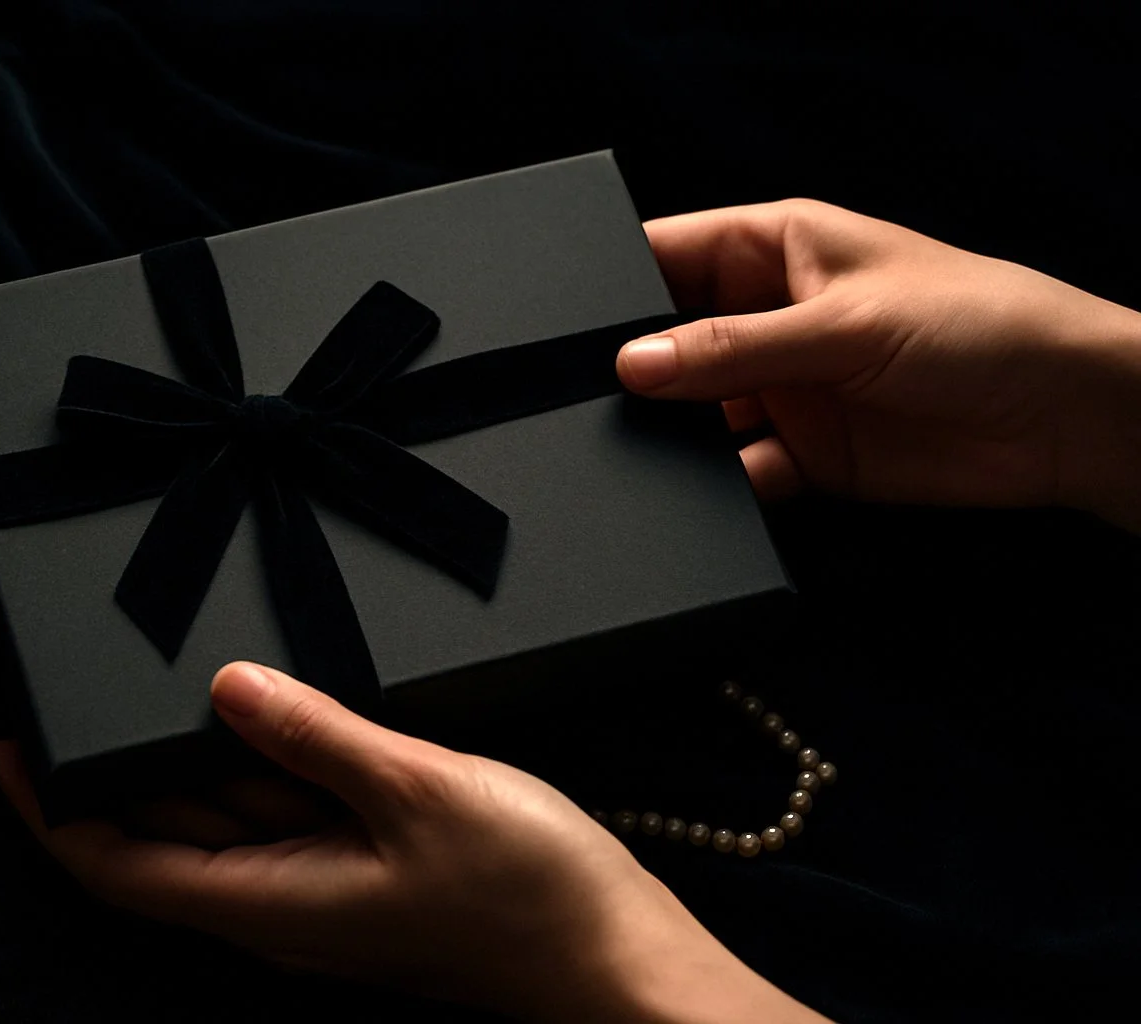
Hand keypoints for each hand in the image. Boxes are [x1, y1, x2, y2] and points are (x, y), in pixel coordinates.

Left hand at [0, 662, 827, 1022]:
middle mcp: (281, 901)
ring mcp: (323, 886)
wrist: (615, 959)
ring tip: (152, 679)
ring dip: (180, 757)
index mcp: (270, 902)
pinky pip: (282, 808)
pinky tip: (265, 708)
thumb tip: (223, 689)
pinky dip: (255, 759)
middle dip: (106, 768)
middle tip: (68, 685)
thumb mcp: (419, 792)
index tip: (1, 748)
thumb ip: (315, 736)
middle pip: (162, 834)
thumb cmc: (530, 897)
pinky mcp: (364, 865)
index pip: (118, 866)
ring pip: (221, 816)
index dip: (47, 812)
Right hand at [618, 199, 1140, 530]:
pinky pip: (736, 473)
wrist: (1069, 419)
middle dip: (636, 369)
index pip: (672, 254)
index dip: (618, 283)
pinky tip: (703, 493)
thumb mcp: (842, 323)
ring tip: (640, 448)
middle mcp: (772, 318)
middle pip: (672, 341)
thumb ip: (733, 348)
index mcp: (779, 250)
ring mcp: (786, 389)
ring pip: (695, 413)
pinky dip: (717, 488)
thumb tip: (633, 363)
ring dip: (672, 434)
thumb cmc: (980, 325)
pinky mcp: (806, 456)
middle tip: (592, 396)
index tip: (567, 324)